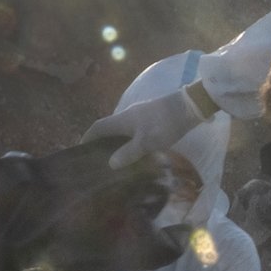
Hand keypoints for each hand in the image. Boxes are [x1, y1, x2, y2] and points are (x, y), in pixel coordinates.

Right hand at [86, 73, 206, 168]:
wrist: (189, 106)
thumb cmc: (165, 124)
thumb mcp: (146, 142)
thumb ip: (128, 153)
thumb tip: (110, 163)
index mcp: (122, 119)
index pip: (98, 127)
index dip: (88, 138)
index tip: (81, 150)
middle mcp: (128, 115)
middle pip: (109, 128)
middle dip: (101, 141)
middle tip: (98, 158)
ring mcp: (140, 115)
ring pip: (122, 129)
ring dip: (116, 141)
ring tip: (115, 158)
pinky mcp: (151, 117)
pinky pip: (133, 130)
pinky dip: (128, 140)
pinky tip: (135, 151)